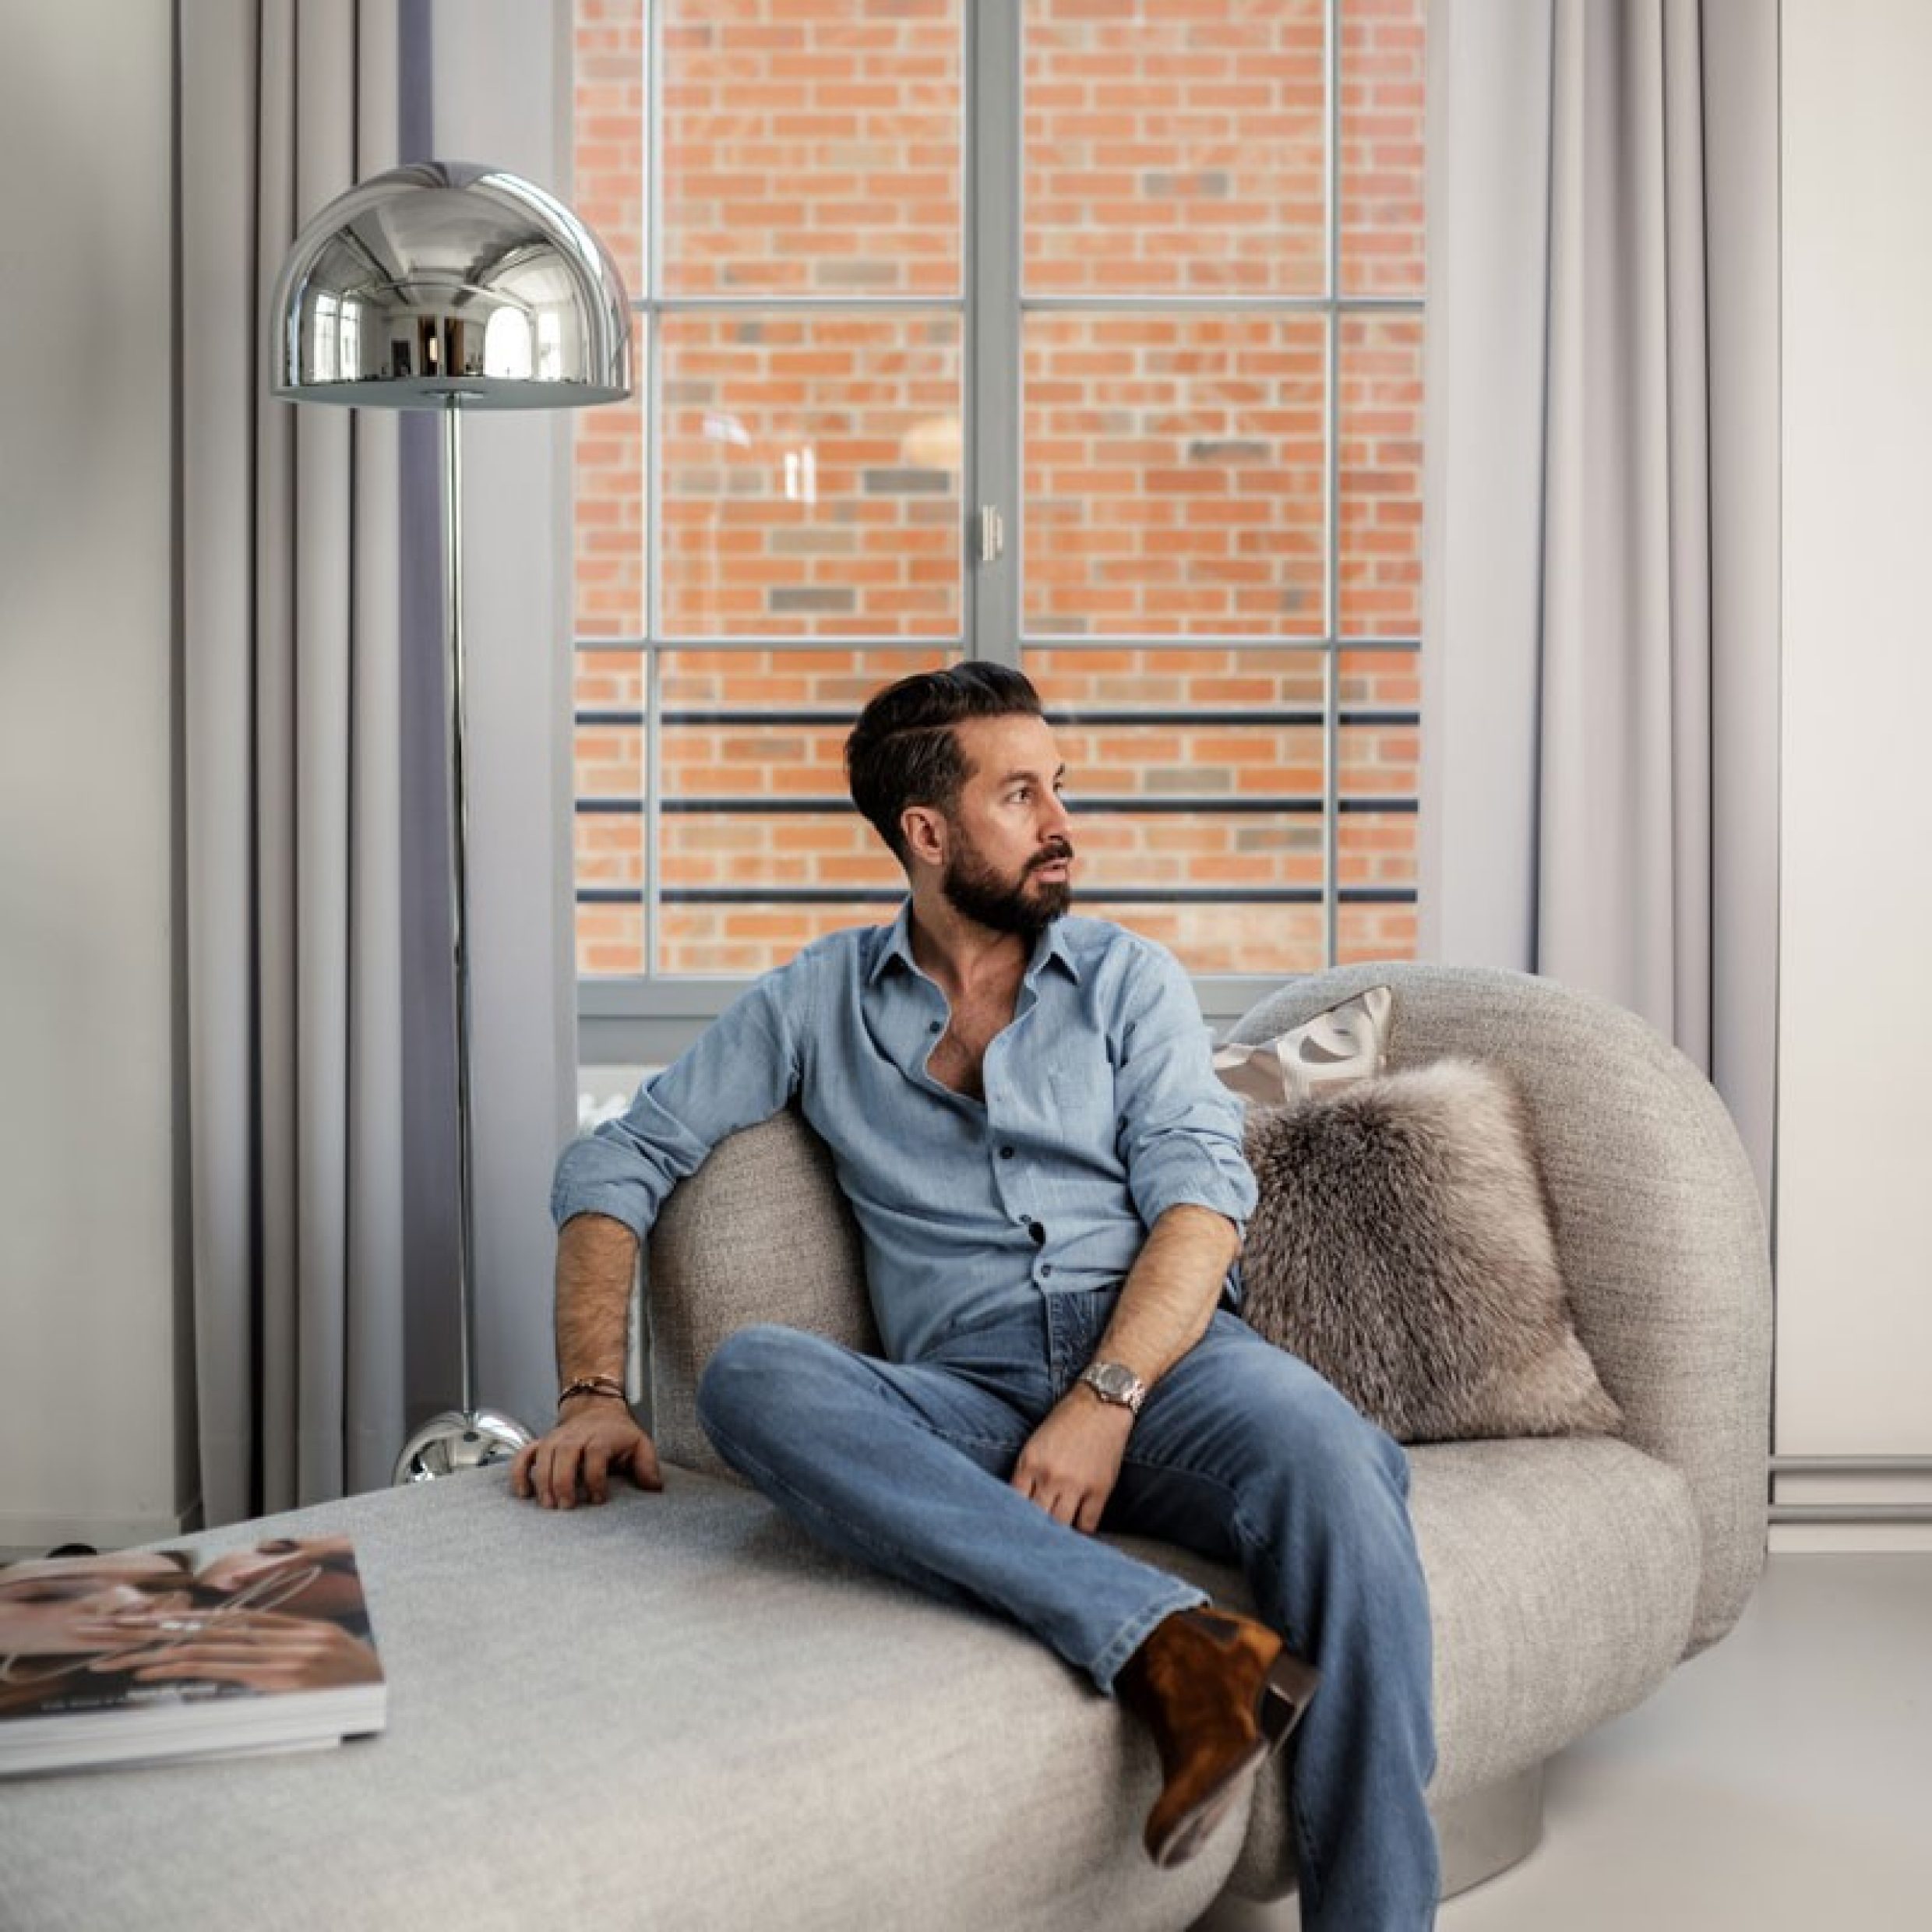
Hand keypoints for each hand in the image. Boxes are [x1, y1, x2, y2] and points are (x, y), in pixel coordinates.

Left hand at [87, 1609, 381, 1690]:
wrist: (401, 1706)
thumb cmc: (371, 1697)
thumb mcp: (340, 1671)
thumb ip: (304, 1665)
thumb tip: (266, 1672)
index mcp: (311, 1635)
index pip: (250, 1622)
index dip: (210, 1622)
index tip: (177, 1625)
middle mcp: (299, 1640)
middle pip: (228, 1630)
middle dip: (183, 1633)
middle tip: (141, 1635)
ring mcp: (294, 1658)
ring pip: (221, 1648)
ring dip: (175, 1652)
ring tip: (139, 1659)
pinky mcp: (289, 1679)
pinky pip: (231, 1670)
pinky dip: (195, 1668)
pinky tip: (167, 1671)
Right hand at [511, 1399, 662, 1509]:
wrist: (596, 1409)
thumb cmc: (617, 1434)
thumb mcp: (639, 1444)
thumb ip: (647, 1466)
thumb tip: (654, 1488)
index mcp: (601, 1437)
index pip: (596, 1455)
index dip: (596, 1479)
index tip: (598, 1499)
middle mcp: (576, 1436)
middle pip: (565, 1455)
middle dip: (564, 1482)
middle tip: (567, 1507)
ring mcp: (556, 1439)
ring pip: (543, 1457)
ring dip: (543, 1481)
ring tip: (548, 1505)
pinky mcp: (542, 1443)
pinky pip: (524, 1455)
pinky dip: (519, 1472)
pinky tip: (522, 1492)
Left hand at [1010, 1388, 1133, 1533]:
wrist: (1101, 1404)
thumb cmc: (1065, 1422)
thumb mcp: (1035, 1444)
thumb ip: (1026, 1474)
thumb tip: (1018, 1507)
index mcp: (1029, 1464)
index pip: (1013, 1504)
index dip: (1012, 1521)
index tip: (1011, 1533)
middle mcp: (1050, 1477)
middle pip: (1035, 1520)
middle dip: (1032, 1532)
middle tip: (1031, 1544)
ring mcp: (1076, 1485)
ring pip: (1060, 1527)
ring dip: (1057, 1534)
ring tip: (1054, 1542)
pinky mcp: (1099, 1490)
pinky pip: (1087, 1525)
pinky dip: (1081, 1531)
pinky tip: (1077, 1530)